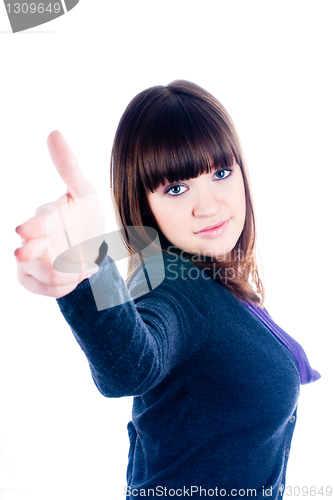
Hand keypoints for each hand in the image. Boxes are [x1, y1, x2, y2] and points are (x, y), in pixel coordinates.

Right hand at [14, 131, 105, 298]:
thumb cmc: (84, 219)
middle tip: (24, 254)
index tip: (24, 230)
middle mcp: (33, 239)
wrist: (90, 250)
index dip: (33, 226)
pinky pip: (45, 290)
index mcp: (46, 217)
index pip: (37, 222)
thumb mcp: (85, 194)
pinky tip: (79, 277)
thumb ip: (68, 168)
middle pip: (27, 250)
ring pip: (39, 274)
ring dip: (64, 275)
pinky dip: (64, 288)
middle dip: (30, 253)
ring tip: (86, 269)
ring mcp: (29, 261)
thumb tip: (53, 131)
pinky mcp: (31, 280)